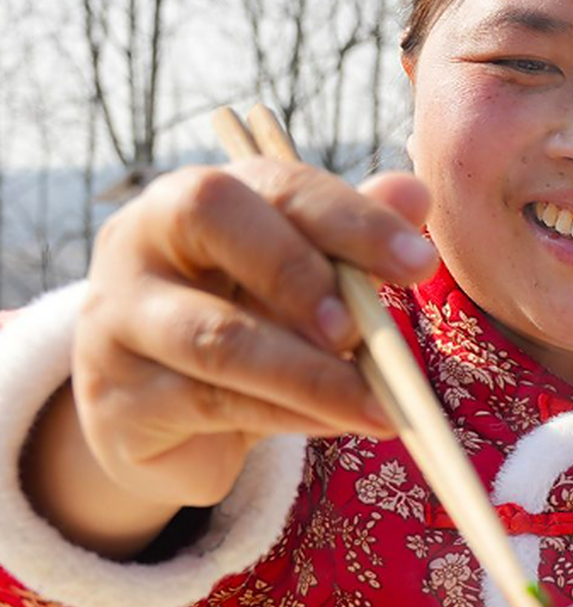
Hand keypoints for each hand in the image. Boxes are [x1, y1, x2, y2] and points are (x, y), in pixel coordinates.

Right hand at [27, 160, 436, 554]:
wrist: (162, 419)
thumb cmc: (245, 323)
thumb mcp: (300, 280)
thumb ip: (351, 239)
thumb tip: (416, 193)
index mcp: (197, 196)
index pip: (275, 183)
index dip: (350, 219)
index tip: (420, 263)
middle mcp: (140, 240)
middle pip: (211, 217)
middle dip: (299, 271)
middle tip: (362, 328)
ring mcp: (117, 318)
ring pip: (218, 336)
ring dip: (312, 374)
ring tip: (380, 405)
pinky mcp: (118, 399)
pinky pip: (212, 403)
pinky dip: (289, 416)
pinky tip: (338, 423)